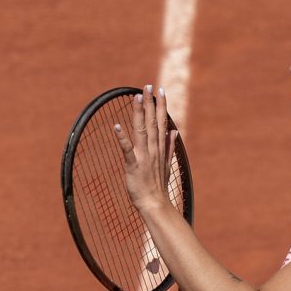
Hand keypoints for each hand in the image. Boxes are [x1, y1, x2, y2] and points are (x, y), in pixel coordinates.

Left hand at [113, 84, 178, 211]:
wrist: (155, 204)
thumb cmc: (158, 186)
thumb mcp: (167, 164)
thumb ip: (170, 146)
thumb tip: (174, 131)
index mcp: (160, 148)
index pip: (161, 123)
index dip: (161, 106)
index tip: (160, 91)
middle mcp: (153, 150)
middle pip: (152, 122)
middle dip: (150, 103)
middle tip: (147, 86)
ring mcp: (144, 157)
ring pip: (141, 131)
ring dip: (139, 114)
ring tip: (136, 97)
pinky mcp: (133, 166)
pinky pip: (127, 150)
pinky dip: (122, 138)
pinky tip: (116, 126)